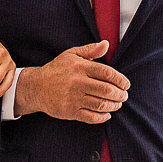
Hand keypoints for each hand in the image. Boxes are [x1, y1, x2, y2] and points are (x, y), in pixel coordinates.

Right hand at [13, 41, 129, 122]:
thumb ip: (90, 50)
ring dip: (114, 105)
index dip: (120, 80)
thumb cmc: (56, 70)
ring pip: (101, 104)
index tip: (126, 84)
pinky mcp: (70, 111)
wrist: (36, 87)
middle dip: (120, 94)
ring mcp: (73, 98)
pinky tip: (107, 114)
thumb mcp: (71, 54)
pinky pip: (91, 117)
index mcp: (80, 67)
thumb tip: (106, 44)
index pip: (107, 73)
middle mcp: (77, 82)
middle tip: (124, 95)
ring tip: (117, 104)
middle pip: (107, 90)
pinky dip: (103, 117)